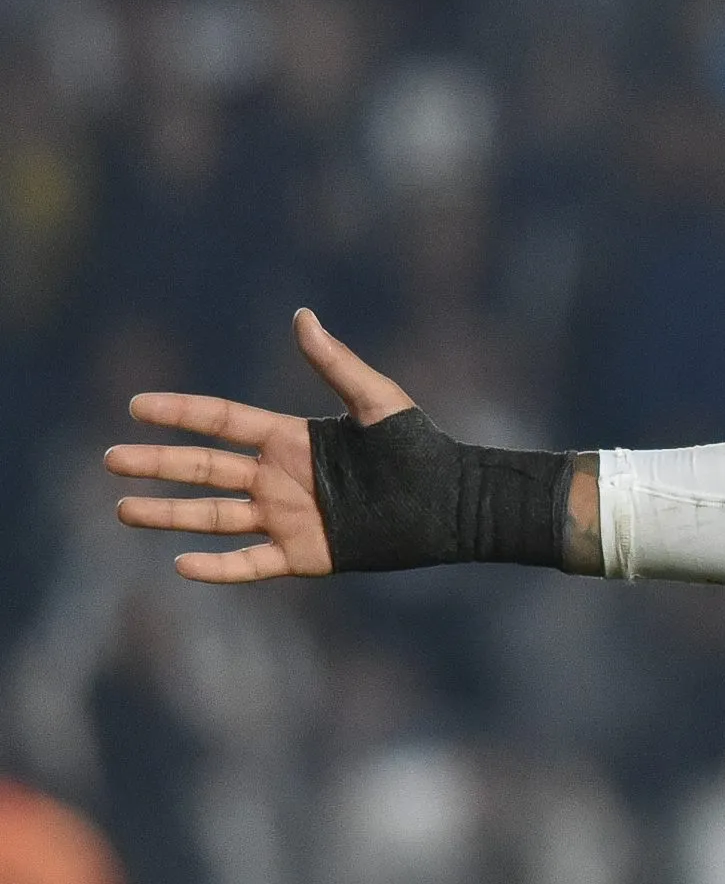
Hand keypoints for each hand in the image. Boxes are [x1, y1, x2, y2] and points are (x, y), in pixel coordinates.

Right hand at [103, 311, 415, 582]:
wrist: (454, 505)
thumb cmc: (421, 449)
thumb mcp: (378, 402)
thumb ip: (336, 364)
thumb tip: (303, 317)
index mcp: (291, 439)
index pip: (221, 422)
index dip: (180, 413)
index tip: (137, 407)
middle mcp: (280, 478)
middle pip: (204, 469)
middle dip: (157, 464)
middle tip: (110, 459)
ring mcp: (288, 518)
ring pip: (214, 516)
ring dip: (169, 514)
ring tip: (123, 508)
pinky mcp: (304, 556)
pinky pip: (250, 563)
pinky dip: (217, 567)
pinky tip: (180, 564)